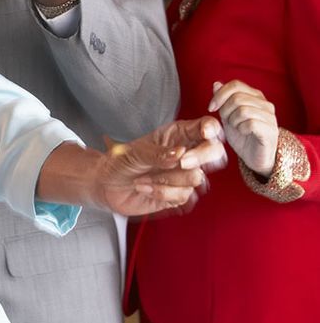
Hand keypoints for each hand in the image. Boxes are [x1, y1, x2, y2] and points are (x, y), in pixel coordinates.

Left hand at [94, 117, 227, 216]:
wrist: (107, 185)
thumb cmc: (120, 161)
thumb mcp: (135, 152)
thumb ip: (158, 153)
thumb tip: (180, 154)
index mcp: (177, 136)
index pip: (206, 127)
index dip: (211, 129)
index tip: (205, 133)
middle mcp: (186, 154)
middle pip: (215, 152)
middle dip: (200, 157)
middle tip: (181, 161)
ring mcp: (185, 175)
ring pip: (196, 177)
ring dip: (166, 179)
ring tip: (143, 178)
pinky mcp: (180, 194)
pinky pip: (184, 195)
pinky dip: (161, 192)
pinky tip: (145, 187)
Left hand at [209, 80, 278, 176]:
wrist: (255, 157)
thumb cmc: (242, 136)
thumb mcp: (227, 116)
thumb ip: (223, 101)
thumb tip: (216, 84)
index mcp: (255, 97)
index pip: (235, 85)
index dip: (219, 95)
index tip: (211, 108)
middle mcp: (265, 104)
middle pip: (237, 98)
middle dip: (225, 111)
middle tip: (227, 122)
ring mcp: (270, 116)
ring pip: (243, 110)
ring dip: (233, 121)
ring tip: (236, 127)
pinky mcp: (271, 130)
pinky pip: (251, 123)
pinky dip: (241, 128)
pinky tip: (243, 132)